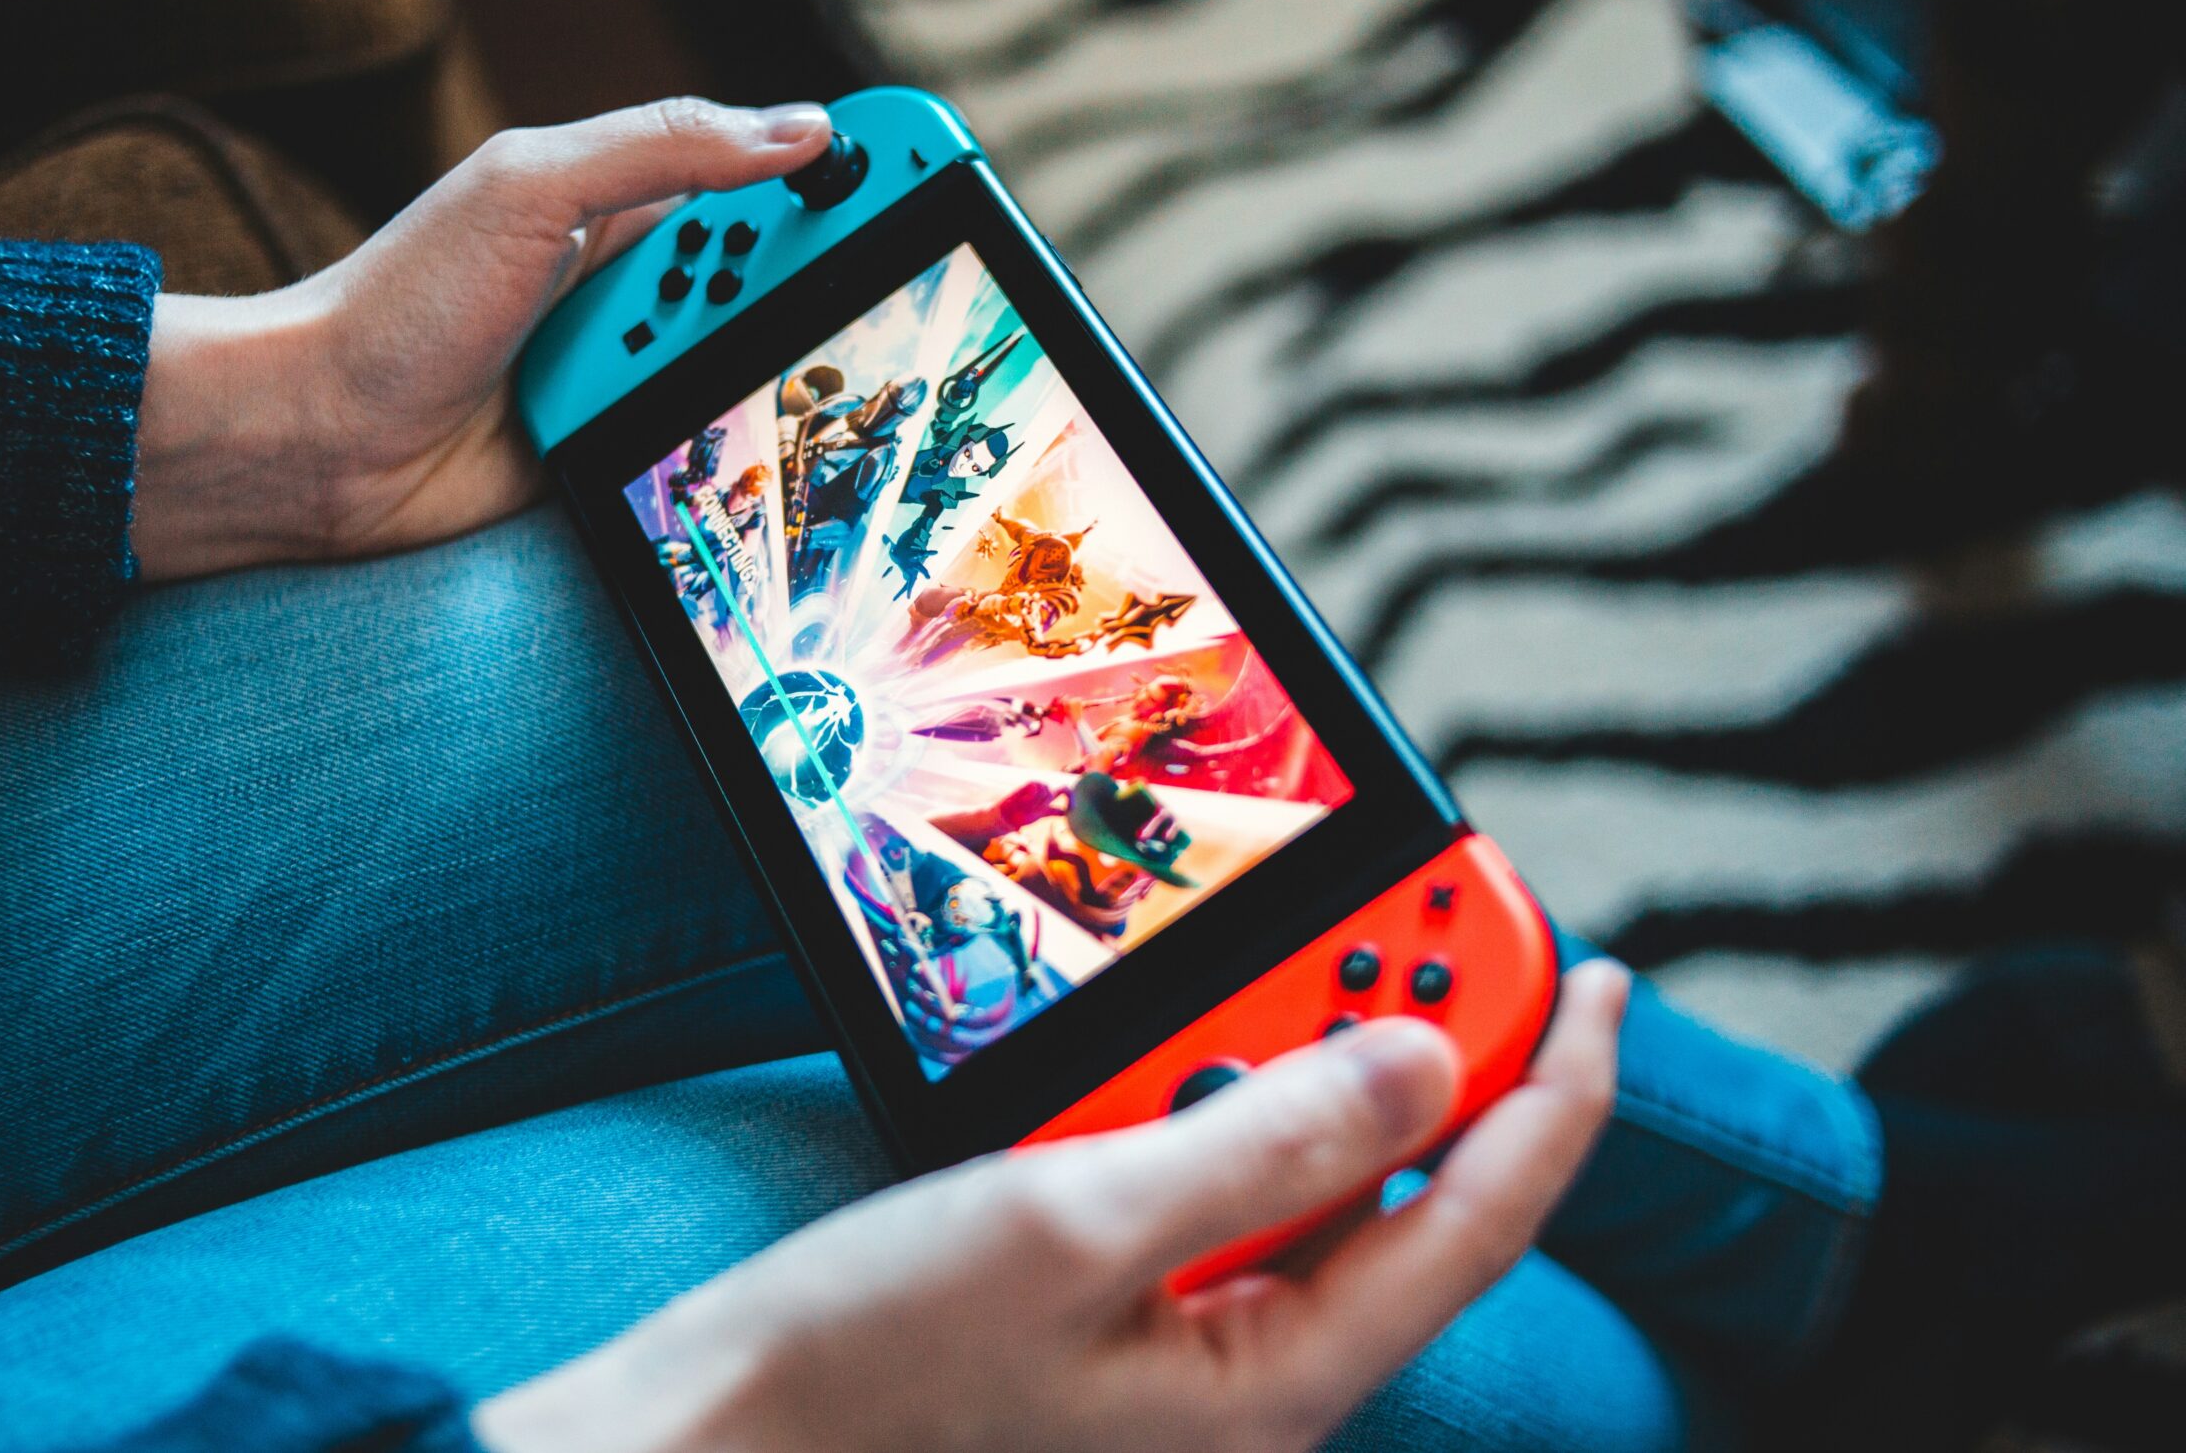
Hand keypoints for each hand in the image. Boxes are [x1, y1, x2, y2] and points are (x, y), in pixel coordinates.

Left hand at [129, 98, 833, 580]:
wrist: (316, 445)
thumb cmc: (401, 303)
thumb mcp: (529, 189)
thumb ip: (661, 150)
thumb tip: (802, 129)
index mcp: (624, 198)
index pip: (765, 169)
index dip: (850, 169)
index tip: (931, 177)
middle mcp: (639, 283)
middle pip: (781, 277)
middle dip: (838, 287)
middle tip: (902, 304)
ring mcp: (633, 370)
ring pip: (756, 367)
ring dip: (784, 375)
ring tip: (829, 388)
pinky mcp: (626, 451)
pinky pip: (712, 445)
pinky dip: (742, 448)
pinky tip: (772, 454)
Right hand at [477, 961, 1628, 1452]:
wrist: (712, 1445)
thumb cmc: (868, 1371)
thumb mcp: (1073, 1225)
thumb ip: (1258, 1141)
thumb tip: (1420, 1059)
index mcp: (1276, 1380)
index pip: (1477, 1216)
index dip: (1554, 1087)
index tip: (1593, 969)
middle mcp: (1251, 1372)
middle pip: (1401, 1187)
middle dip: (1427, 1039)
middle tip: (1437, 906)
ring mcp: (1180, 1347)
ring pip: (1300, 1176)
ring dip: (1303, 1055)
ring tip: (1300, 946)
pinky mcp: (1110, 1313)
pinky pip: (1203, 1188)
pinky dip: (1204, 1095)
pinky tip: (1164, 1035)